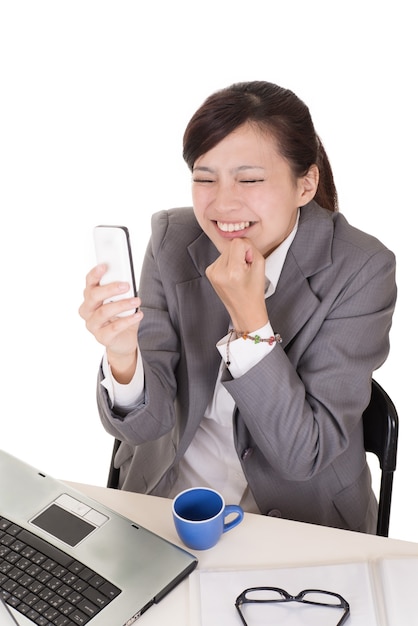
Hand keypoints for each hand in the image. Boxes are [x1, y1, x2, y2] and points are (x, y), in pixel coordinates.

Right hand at [79, 264, 142, 381]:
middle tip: (126, 285)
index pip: (89, 283)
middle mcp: (88, 311)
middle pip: (93, 296)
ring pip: (104, 312)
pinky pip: (114, 328)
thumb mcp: (121, 301)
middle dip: (110, 289)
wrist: (124, 340)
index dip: (95, 274)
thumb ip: (120, 291)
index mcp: (90, 298)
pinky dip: (128, 320)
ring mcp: (93, 325)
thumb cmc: (121, 316)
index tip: (105, 265)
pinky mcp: (102, 338)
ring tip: (137, 301)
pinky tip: (139, 315)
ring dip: (122, 304)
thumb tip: (126, 280)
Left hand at [205, 238, 267, 331]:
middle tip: (245, 269)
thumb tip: (240, 240)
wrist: (245, 310)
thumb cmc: (254, 290)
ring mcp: (212, 273)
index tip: (249, 261)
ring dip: (233, 259)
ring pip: (225, 251)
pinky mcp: (209, 273)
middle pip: (231, 246)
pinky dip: (227, 264)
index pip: (238, 242)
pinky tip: (231, 276)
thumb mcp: (260, 265)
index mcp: (233, 271)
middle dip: (240, 254)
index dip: (247, 249)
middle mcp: (219, 272)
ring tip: (238, 274)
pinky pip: (220, 258)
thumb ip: (251, 247)